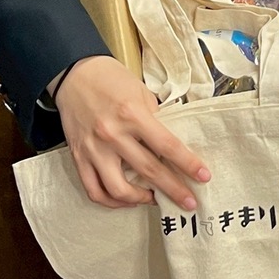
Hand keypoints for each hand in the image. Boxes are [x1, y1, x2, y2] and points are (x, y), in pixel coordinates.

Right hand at [55, 55, 211, 209]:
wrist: (74, 75)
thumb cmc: (111, 79)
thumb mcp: (141, 92)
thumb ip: (155, 119)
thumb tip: (169, 144)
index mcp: (132, 115)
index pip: (167, 146)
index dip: (188, 164)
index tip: (204, 176)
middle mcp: (113, 135)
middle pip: (148, 171)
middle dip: (173, 190)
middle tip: (190, 203)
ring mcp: (94, 149)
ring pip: (118, 189)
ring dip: (141, 200)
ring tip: (156, 200)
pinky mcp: (78, 158)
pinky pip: (94, 190)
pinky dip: (111, 201)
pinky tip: (127, 200)